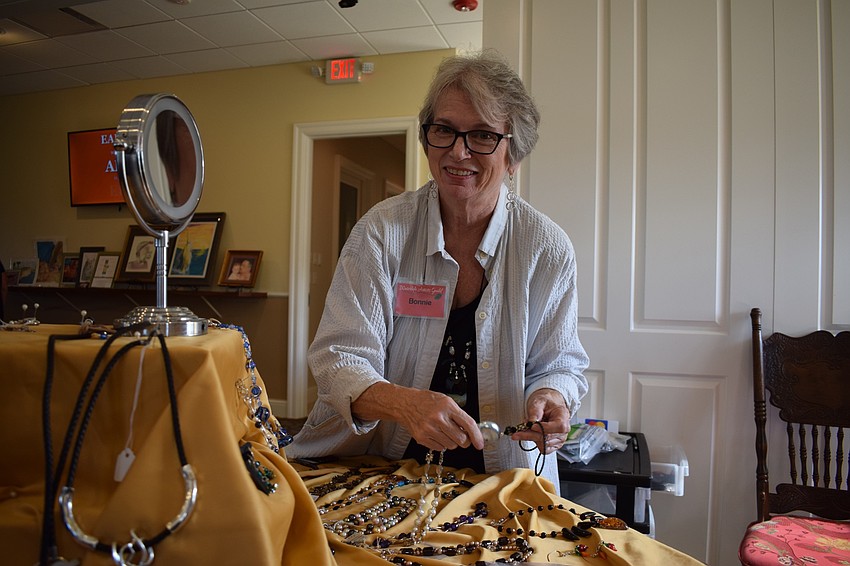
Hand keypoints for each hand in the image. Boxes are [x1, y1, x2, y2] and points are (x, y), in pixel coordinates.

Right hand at [352, 382, 484, 451]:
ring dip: (452, 442)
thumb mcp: (445, 401)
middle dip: (464, 440)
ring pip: (451, 446)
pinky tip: (436, 434)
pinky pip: (440, 448)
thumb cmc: (426, 401)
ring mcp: (429, 429)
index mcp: (447, 406)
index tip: (480, 444)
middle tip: (461, 436)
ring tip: (444, 432)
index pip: (468, 424)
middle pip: (461, 439)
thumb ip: (458, 414)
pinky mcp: (421, 437)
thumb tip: (472, 431)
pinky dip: (441, 444)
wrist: (405, 403)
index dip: (477, 436)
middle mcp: (438, 417)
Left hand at [509, 388, 570, 454]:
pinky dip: (534, 442)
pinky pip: (543, 449)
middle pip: (547, 437)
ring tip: (527, 428)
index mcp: (563, 417)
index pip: (558, 427)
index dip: (544, 428)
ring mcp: (559, 439)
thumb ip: (536, 411)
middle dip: (530, 435)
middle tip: (518, 432)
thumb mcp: (539, 401)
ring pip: (543, 445)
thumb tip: (531, 422)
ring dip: (531, 438)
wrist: (548, 406)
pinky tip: (531, 434)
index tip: (531, 426)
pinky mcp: (553, 445)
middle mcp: (564, 430)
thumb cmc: (546, 403)